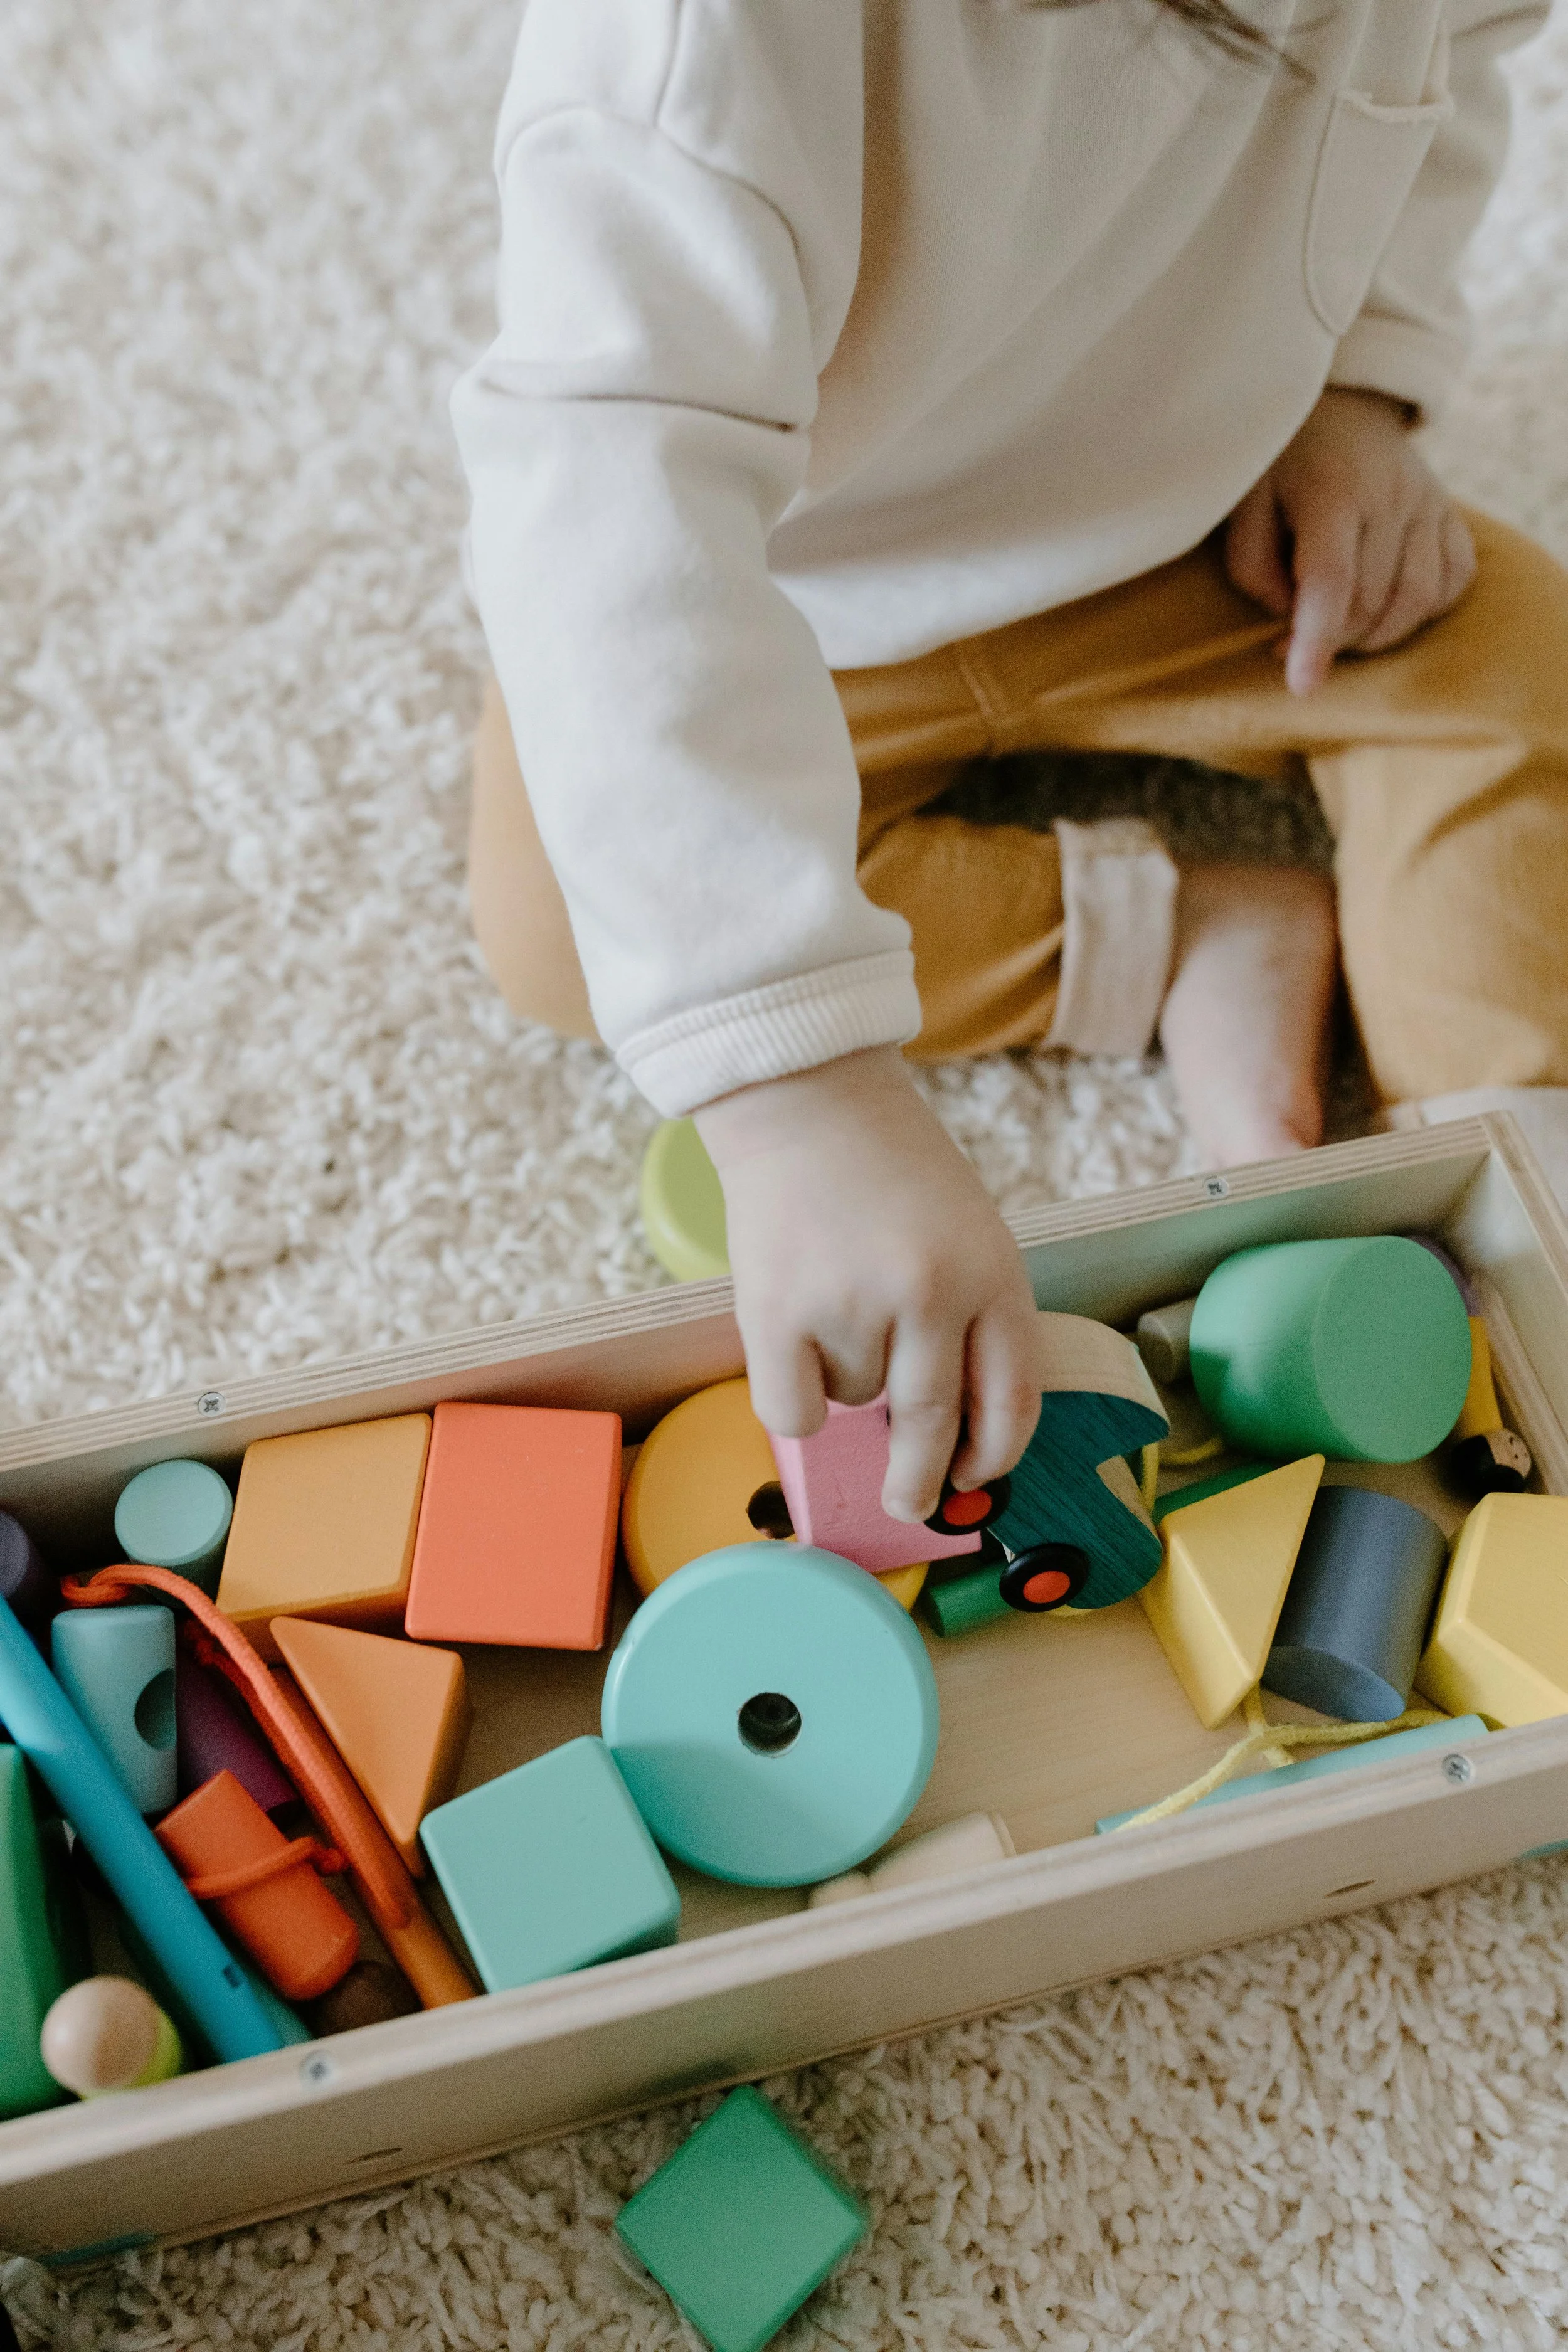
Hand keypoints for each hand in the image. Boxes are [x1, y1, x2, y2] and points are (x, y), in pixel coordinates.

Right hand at [694, 1046, 1042, 1522]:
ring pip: (854, 1401)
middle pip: (931, 1424)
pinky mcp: (778, 1312)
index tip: (973, 1478)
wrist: (806, 1100)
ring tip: (833, 1298)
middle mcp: (931, 1294)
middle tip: (908, 1505)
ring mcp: (854, 1304)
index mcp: (993, 1273)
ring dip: (844, 1376)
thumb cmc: (891, 1169)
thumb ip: (971, 1318)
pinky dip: (794, 1399)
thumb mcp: (968, 1232)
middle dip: (919, 1480)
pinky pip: (793, 1409)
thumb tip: (947, 1433)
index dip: (994, 1455)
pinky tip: (790, 1346)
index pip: (1012, 1398)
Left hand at [1224, 387, 1476, 696]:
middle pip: (1372, 600)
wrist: (1341, 404)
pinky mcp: (1450, 513)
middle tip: (1292, 642)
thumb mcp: (1242, 503)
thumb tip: (1287, 615)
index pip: (1331, 580)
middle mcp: (1391, 495)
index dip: (1317, 640)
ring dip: (1376, 636)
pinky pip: (1453, 582)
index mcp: (1333, 490)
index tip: (1303, 688)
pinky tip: (1384, 609)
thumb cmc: (1279, 464)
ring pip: (1418, 600)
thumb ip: (1251, 565)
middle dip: (1334, 640)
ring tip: (1338, 632)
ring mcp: (1429, 502)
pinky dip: (1422, 612)